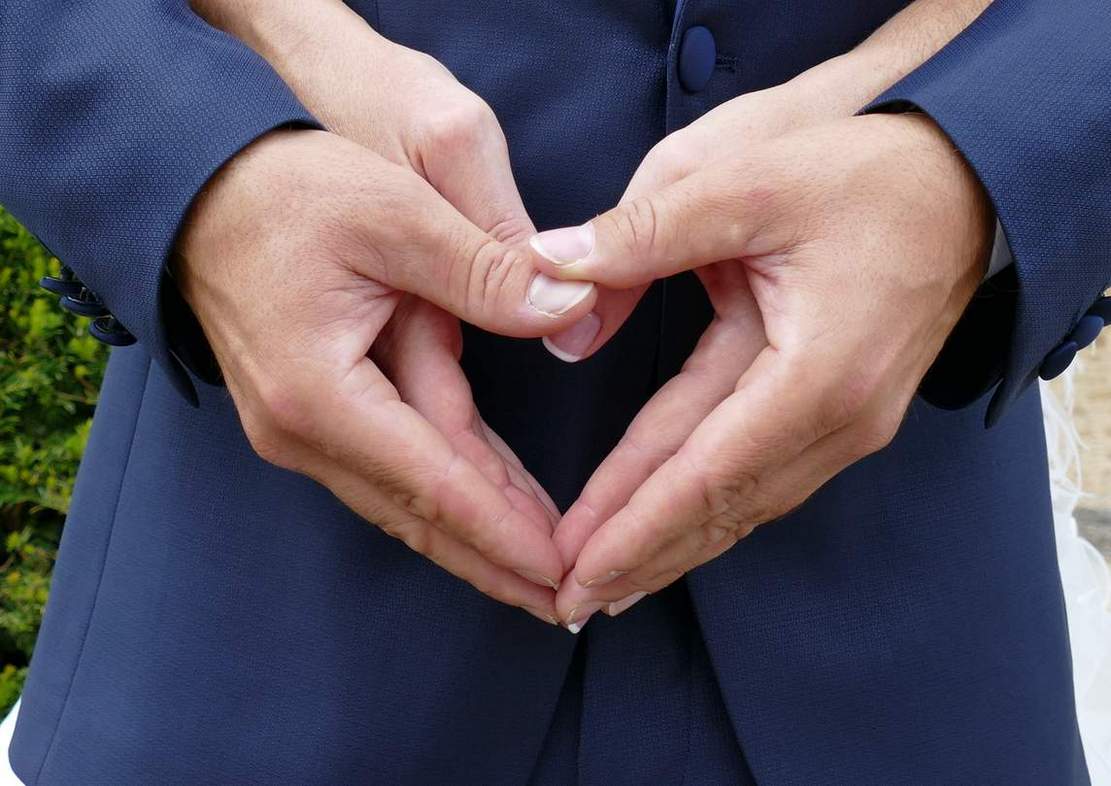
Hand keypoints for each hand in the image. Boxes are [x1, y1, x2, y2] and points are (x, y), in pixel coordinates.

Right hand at [182, 2, 591, 622]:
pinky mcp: (313, 412)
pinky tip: (497, 502)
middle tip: (566, 600)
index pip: (435, 484)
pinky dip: (451, 488)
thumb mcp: (394, 212)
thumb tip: (570, 306)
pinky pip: (396, 464)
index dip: (503, 533)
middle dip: (497, 559)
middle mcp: (304, 431)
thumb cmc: (285, 193)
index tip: (560, 573)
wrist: (195, 188)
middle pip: (421, 512)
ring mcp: (302, 428)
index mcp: (321, 394)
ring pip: (410, 498)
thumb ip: (485, 268)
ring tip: (542, 567)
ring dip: (478, 531)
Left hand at [532, 113, 990, 628]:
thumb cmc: (864, 172)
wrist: (968, 176)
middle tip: (572, 600)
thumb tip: (551, 268)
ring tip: (611, 582)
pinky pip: (763, 474)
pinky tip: (675, 529)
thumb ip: (644, 230)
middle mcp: (841, 419)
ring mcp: (849, 422)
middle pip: (722, 506)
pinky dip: (710, 507)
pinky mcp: (843, 410)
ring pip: (743, 501)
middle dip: (642, 554)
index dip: (633, 524)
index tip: (573, 567)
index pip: (704, 473)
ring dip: (674, 542)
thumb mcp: (746, 180)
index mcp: (816, 373)